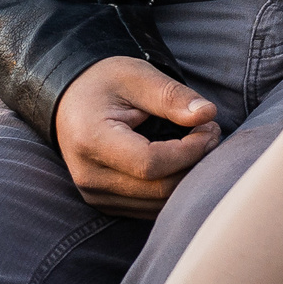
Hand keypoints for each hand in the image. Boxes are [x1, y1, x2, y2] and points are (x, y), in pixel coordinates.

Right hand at [56, 55, 219, 215]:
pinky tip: (183, 160)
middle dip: (195, 163)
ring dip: (188, 178)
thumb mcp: (138, 76)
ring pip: (157, 204)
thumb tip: (207, 114)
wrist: (71, 100)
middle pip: (157, 190)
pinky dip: (175, 187)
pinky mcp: (106, 203)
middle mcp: (90, 176)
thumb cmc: (105, 83)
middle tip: (211, 132)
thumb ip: (172, 96)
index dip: (189, 150)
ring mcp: (96, 195)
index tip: (209, 126)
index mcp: (92, 141)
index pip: (150, 164)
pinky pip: (149, 207)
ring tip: (199, 143)